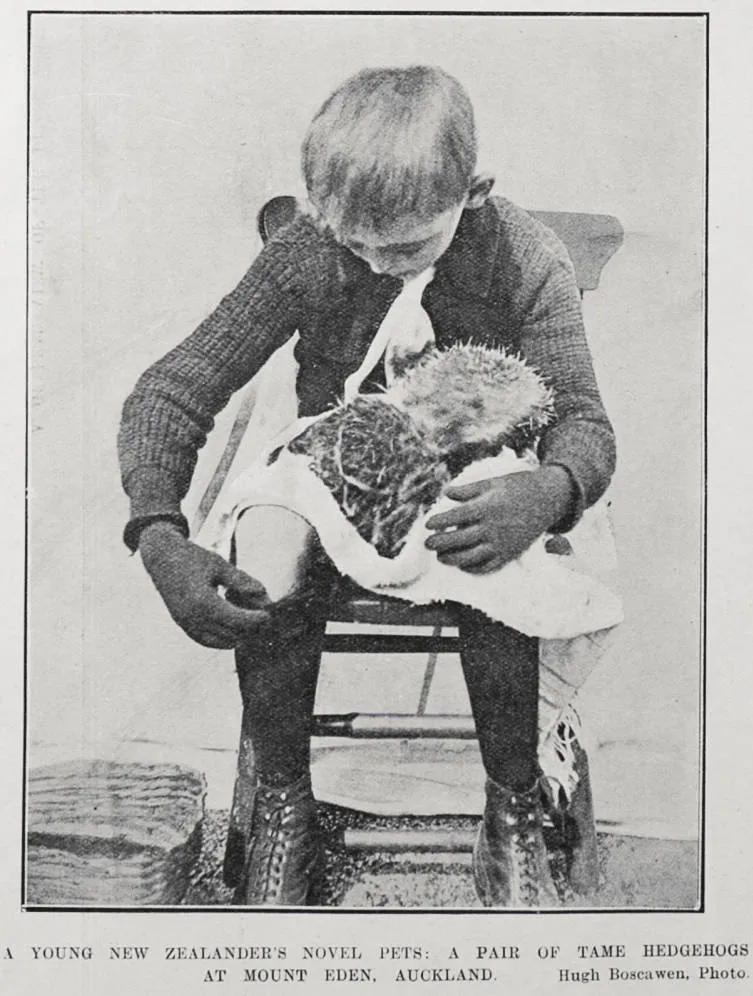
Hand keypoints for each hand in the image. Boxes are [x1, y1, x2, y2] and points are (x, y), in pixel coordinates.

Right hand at [138, 523, 270, 647]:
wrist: (161, 558)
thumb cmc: (192, 557)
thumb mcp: (220, 564)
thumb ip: (241, 580)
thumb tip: (263, 593)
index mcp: (203, 601)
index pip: (237, 620)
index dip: (256, 620)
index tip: (269, 614)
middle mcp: (192, 617)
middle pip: (231, 634)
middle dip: (250, 628)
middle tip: (261, 616)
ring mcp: (186, 623)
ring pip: (220, 642)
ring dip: (237, 634)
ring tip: (247, 616)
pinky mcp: (182, 625)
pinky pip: (206, 640)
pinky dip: (223, 638)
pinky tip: (233, 626)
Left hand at [424, 467, 572, 574]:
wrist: (547, 500)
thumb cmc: (517, 487)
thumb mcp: (492, 482)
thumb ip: (468, 490)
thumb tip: (446, 493)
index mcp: (487, 507)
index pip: (456, 517)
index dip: (439, 522)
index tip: (428, 525)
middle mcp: (493, 528)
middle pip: (460, 539)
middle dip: (440, 543)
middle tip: (427, 544)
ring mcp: (501, 543)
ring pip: (471, 557)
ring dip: (452, 559)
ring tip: (440, 557)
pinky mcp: (509, 554)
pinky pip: (488, 566)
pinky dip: (472, 568)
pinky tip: (462, 564)